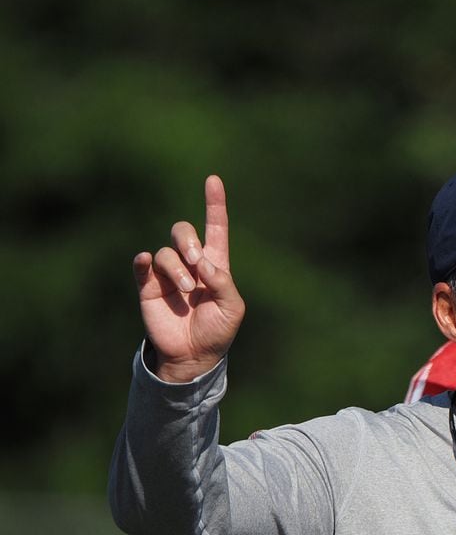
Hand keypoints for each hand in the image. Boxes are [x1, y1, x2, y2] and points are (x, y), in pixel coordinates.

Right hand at [132, 175, 244, 382]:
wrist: (194, 355)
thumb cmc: (218, 330)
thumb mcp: (233, 307)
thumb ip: (222, 282)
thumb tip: (201, 264)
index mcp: (215, 265)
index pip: (215, 228)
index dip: (214, 204)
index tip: (213, 180)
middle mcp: (190, 264)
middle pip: (183, 231)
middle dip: (188, 241)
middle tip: (196, 263)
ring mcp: (167, 274)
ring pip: (165, 252)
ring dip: (176, 269)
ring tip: (185, 291)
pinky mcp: (148, 286)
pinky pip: (142, 264)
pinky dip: (144, 261)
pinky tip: (146, 262)